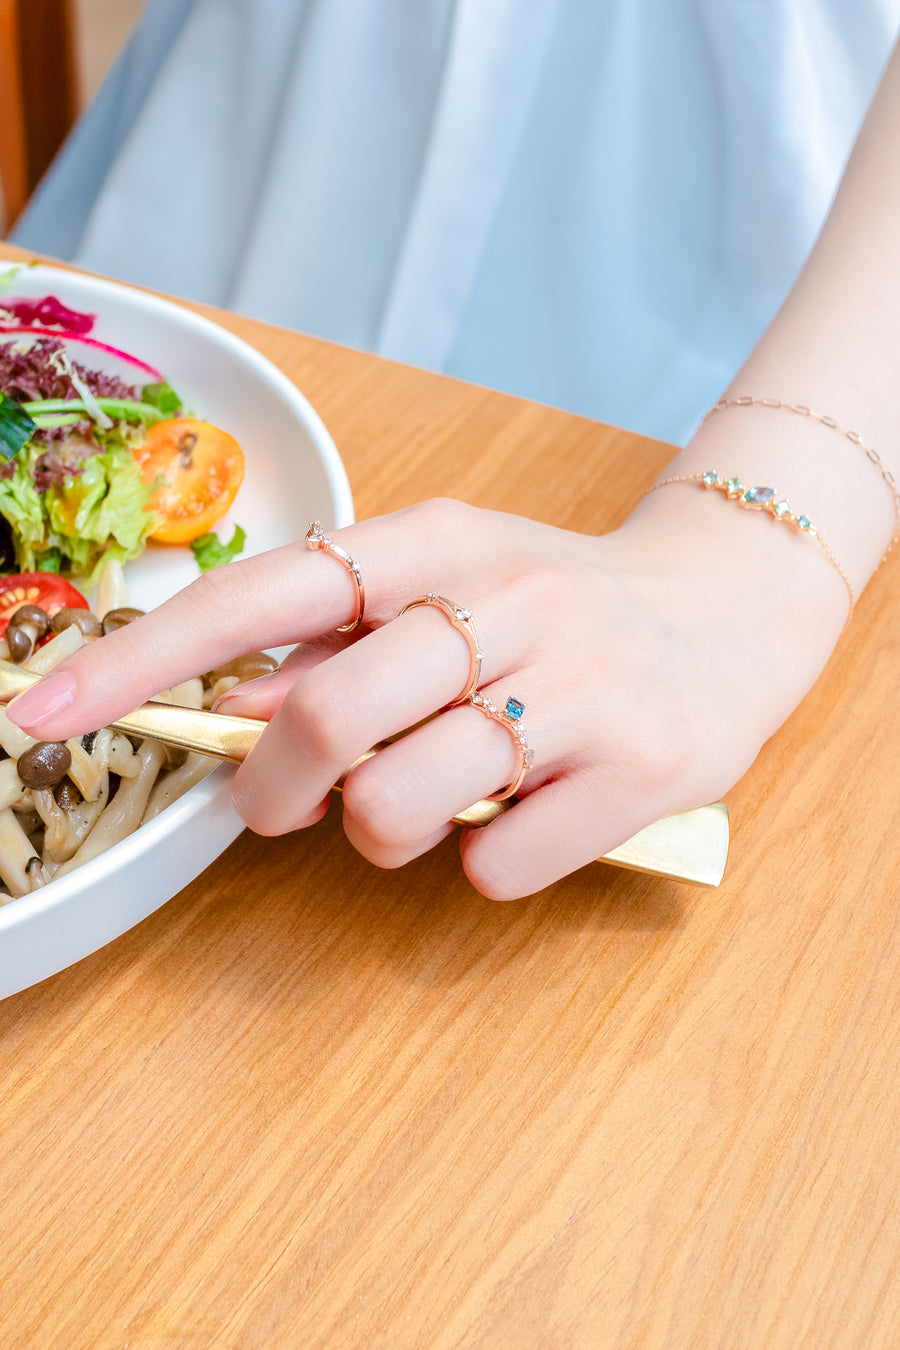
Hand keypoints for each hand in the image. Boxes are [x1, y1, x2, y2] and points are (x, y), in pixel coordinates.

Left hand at [6, 497, 844, 898]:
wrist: (731, 608)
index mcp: (438, 542)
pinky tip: (519, 815)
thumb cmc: (561, 603)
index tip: (41, 714)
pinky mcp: (636, 771)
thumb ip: (346, 638)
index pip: (261, 596)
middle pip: (322, 720)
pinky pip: (493, 865)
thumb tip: (234, 701)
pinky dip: (477, 863)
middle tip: (286, 802)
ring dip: (376, 830)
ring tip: (425, 800)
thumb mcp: (452, 582)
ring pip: (395, 806)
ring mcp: (575, 689)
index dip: (142, 660)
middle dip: (272, 788)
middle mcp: (505, 603)